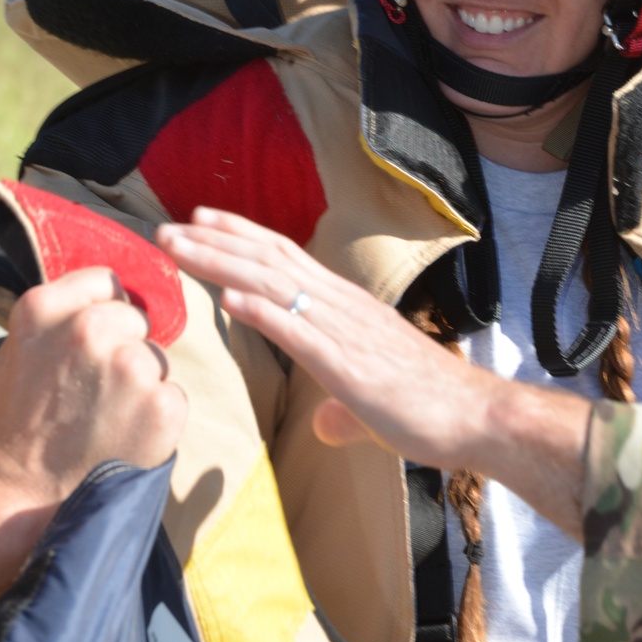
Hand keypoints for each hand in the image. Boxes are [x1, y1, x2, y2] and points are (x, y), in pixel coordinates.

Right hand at [0, 267, 186, 505]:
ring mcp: (128, 365)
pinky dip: (158, 418)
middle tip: (96, 392)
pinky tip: (125, 439)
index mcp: (46, 307)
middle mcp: (89, 327)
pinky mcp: (160, 403)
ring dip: (142, 385)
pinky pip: (173, 396)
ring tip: (106, 420)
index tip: (94, 342)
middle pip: (135, 319)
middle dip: (124, 348)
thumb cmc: (13, 426)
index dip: (106, 311)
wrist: (14, 497)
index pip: (107, 282)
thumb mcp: (19, 349)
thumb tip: (106, 296)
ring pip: (156, 359)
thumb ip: (60, 316)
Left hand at [156, 208, 492, 469]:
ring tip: (180, 249)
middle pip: (267, 259)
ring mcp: (342, 331)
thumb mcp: (371, 400)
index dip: (239, 234)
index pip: (283, 255)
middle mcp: (338, 305)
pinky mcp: (348, 366)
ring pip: (273, 284)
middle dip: (213, 241)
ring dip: (221, 264)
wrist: (475, 414)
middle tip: (167, 228)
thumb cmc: (427, 405)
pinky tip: (229, 300)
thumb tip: (324, 423)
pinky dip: (262, 313)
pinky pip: (299, 333)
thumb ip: (341, 405)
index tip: (199, 219)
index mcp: (342, 304)